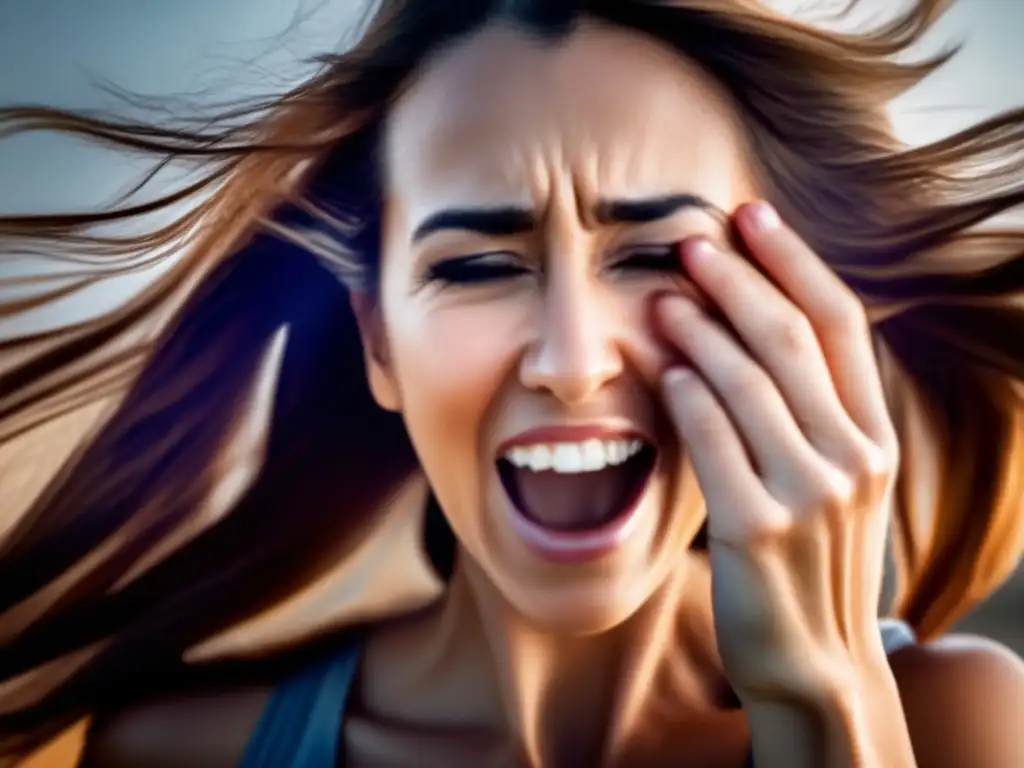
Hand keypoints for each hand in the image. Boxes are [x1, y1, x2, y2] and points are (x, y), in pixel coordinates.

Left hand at [657, 201, 899, 701]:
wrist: (815, 664)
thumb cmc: (809, 563)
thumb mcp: (835, 484)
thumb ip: (812, 414)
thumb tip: (753, 329)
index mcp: (874, 439)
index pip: (839, 325)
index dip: (794, 261)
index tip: (753, 215)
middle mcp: (852, 458)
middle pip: (790, 340)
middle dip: (738, 279)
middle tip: (692, 241)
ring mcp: (810, 495)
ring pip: (747, 381)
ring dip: (700, 328)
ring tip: (664, 296)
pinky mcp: (758, 528)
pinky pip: (715, 440)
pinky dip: (688, 395)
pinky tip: (664, 369)